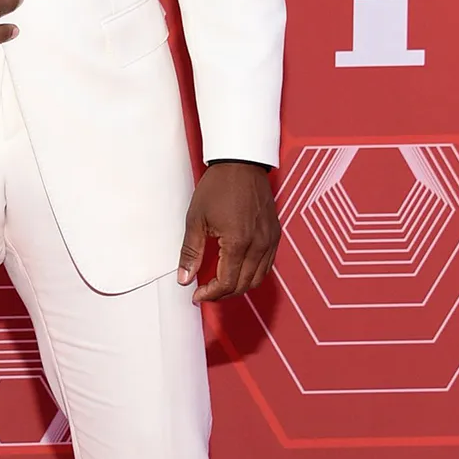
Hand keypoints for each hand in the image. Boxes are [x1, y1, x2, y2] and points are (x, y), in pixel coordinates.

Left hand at [177, 162, 279, 303]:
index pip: (227, 283)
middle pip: (244, 285)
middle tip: (206, 292)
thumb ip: (190, 252)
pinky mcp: (275, 234)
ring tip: (220, 284)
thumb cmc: (218, 186)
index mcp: (238, 242)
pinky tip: (238, 270)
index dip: (211, 294)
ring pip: (258, 278)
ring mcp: (270, 240)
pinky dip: (253, 273)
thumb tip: (184, 278)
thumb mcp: (196, 219)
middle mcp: (259, 244)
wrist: (240, 162)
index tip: (197, 295)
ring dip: (239, 286)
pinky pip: (267, 264)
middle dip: (223, 293)